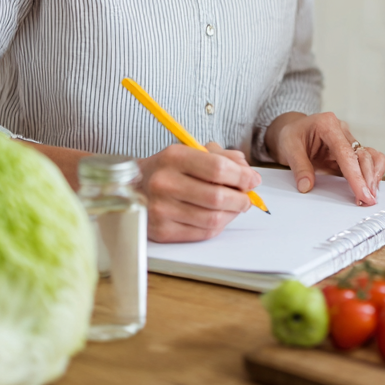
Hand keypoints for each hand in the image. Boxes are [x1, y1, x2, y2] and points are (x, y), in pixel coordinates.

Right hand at [137, 142, 262, 241]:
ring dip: (232, 214)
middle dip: (241, 199)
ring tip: (236, 207)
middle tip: (247, 198)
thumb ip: (223, 157)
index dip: (242, 177)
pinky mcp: (161, 231)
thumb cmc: (169, 168)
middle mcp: (165, 183)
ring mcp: (161, 210)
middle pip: (217, 197)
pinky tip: (220, 216)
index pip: (218, 169)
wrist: (132, 187)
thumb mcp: (192, 151)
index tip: (253, 180)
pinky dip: (219, 226)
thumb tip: (249, 175)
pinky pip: (202, 233)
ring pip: (212, 218)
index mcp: (174, 157)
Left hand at [265, 111, 384, 206]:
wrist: (292, 129)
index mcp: (328, 125)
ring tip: (370, 195)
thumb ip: (299, 166)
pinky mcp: (351, 152)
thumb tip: (306, 186)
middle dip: (368, 179)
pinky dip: (373, 173)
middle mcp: (343, 131)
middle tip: (368, 200)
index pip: (346, 152)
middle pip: (363, 155)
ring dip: (374, 176)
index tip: (362, 193)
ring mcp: (349, 141)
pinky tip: (370, 186)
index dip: (355, 175)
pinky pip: (369, 159)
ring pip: (371, 156)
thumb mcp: (289, 147)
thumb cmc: (291, 135)